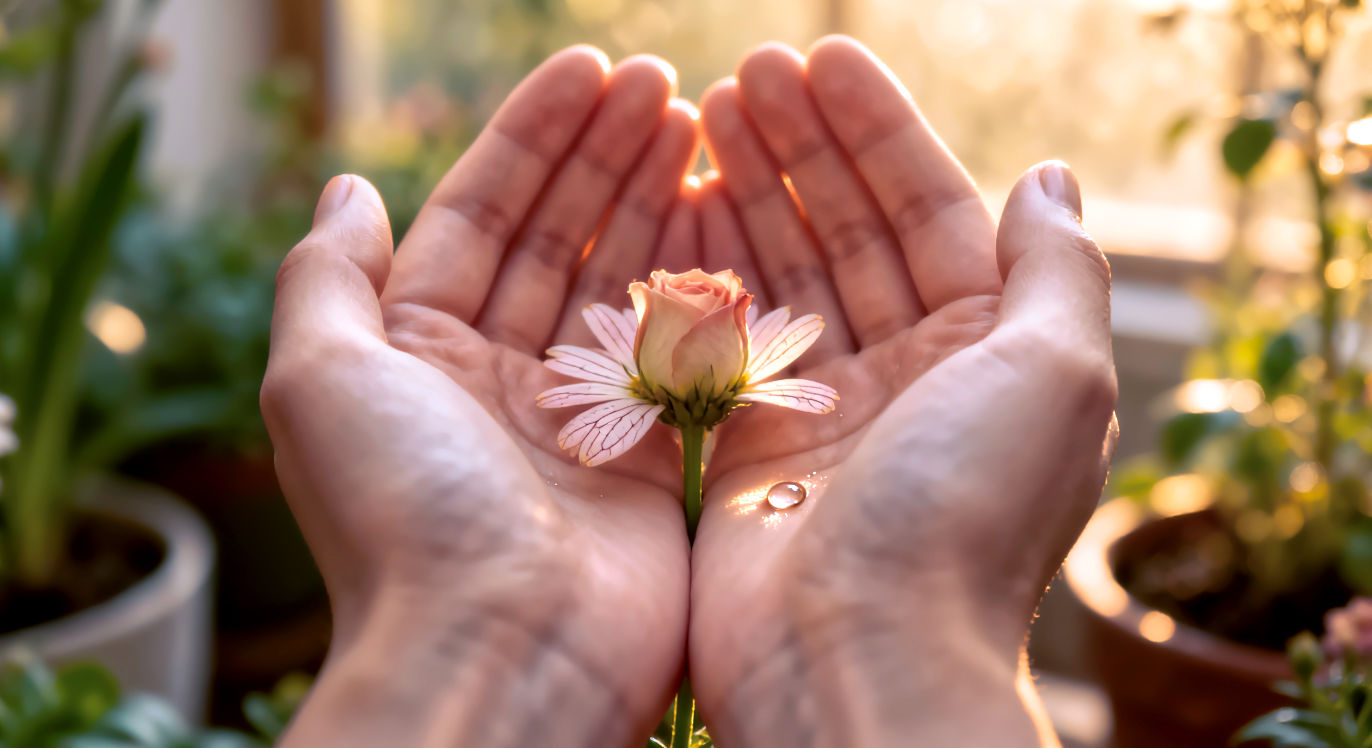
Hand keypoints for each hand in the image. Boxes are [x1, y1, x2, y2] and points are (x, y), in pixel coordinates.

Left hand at [261, 48, 702, 746]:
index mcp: (418, 352)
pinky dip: (701, 281)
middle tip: (664, 84)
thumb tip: (344, 187)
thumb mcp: (318, 379)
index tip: (592, 70)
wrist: (501, 654)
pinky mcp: (651, 457)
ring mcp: (580, 417)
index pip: (482, 216)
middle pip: (559, 238)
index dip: (533, 138)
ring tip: (698, 122)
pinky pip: (677, 349)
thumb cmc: (402, 516)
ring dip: (655, 200)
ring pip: (622, 282)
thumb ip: (326, 277)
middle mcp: (497, 378)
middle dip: (606, 155)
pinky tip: (728, 216)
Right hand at [689, 38, 1117, 745]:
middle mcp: (912, 376)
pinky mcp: (754, 447)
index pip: (929, 212)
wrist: (857, 657)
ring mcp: (828, 410)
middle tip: (744, 73)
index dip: (878, 133)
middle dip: (802, 148)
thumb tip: (1048, 176)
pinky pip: (730, 336)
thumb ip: (1057, 267)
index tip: (820, 59)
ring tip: (704, 114)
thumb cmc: (964, 515)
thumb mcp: (1054, 374)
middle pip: (851, 232)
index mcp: (989, 353)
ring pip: (786, 275)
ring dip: (752, 192)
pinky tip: (683, 204)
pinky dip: (707, 269)